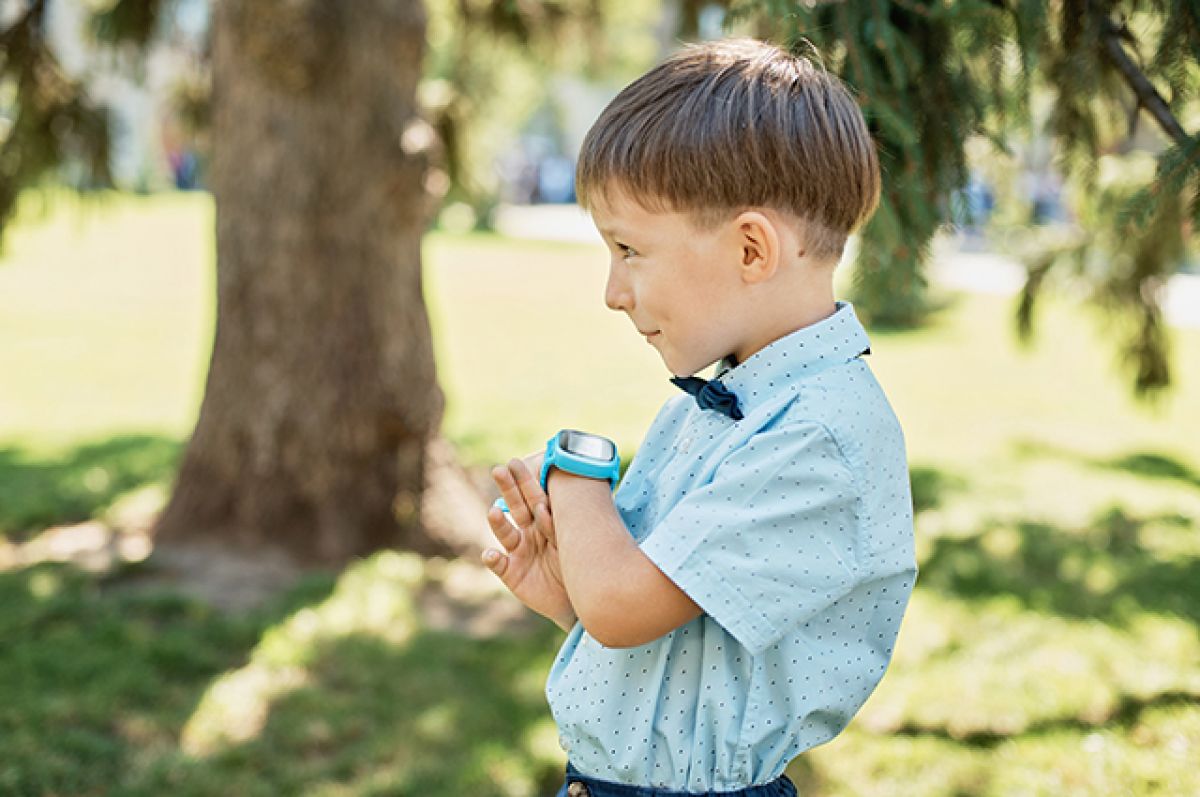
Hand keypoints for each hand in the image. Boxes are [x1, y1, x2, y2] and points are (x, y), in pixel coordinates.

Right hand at [482, 456, 574, 630]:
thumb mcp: (576, 543)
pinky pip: (499, 564)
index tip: (517, 462)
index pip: (535, 497)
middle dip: (509, 489)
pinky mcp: (512, 573)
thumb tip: (545, 508)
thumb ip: (560, 527)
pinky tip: (491, 554)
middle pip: (517, 507)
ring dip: (498, 522)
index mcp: (546, 521)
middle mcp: (529, 533)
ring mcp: (519, 552)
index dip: (526, 480)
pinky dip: (494, 559)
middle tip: (499, 470)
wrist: (578, 598)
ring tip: (493, 512)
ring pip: (506, 533)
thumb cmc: (581, 565)